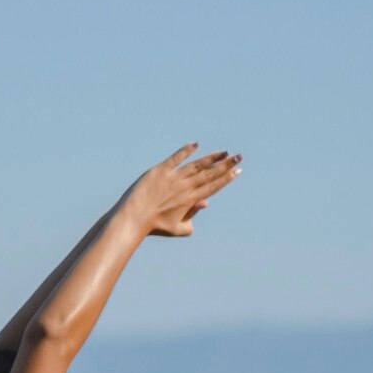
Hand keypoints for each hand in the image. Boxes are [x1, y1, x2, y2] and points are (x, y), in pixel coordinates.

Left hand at [117, 142, 241, 237]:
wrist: (133, 219)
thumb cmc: (154, 227)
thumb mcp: (177, 228)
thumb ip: (193, 217)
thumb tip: (204, 203)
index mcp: (190, 200)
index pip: (213, 187)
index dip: (227, 178)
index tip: (238, 171)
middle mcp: (185, 187)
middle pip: (209, 174)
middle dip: (226, 165)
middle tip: (239, 157)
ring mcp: (172, 178)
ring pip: (196, 165)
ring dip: (211, 157)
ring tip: (224, 152)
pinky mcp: (159, 171)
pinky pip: (175, 158)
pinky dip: (185, 150)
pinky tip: (196, 144)